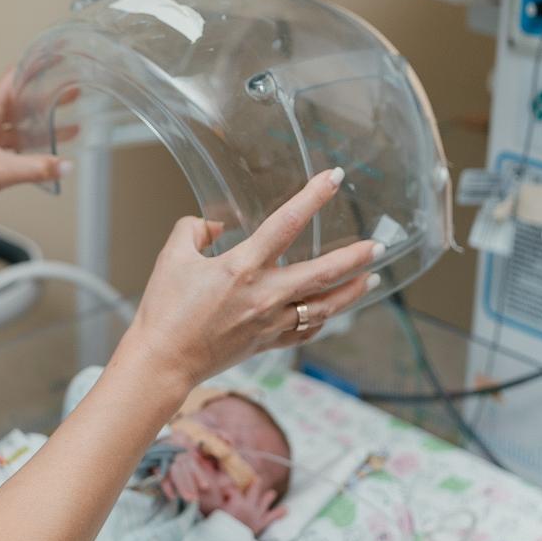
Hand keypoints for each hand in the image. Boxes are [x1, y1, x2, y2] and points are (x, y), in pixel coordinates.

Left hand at [0, 68, 69, 229]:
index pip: (12, 80)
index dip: (33, 68)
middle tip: (70, 91)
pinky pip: (16, 147)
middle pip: (20, 103)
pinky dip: (33, 147)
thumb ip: (34, 168)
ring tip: (69, 120)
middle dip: (45, 97)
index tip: (53, 61)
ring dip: (42, 124)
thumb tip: (63, 165)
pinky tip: (49, 152)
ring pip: (20, 126)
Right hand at [119, 168, 382, 396]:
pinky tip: (330, 312)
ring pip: (325, 306)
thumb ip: (194, 229)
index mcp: (242, 267)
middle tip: (378, 246)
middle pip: (323, 273)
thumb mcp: (171, 257)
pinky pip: (306, 332)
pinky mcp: (267, 343)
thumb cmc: (165, 310)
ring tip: (371, 279)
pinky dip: (322, 320)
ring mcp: (271, 322)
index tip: (334, 179)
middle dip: (355, 258)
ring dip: (352, 292)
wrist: (163, 361)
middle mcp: (265, 295)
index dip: (313, 197)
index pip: (287, 223)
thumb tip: (216, 226)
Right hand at [204, 478, 287, 535]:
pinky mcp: (261, 524)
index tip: (225, 490)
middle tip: (256, 478)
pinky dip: (279, 513)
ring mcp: (256, 514)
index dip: (228, 488)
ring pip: (264, 501)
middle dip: (254, 484)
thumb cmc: (218, 527)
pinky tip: (286, 509)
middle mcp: (248, 506)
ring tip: (271, 493)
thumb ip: (209, 496)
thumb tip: (203, 484)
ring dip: (268, 496)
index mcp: (236, 501)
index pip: (233, 488)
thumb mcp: (211, 510)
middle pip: (253, 490)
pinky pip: (271, 517)